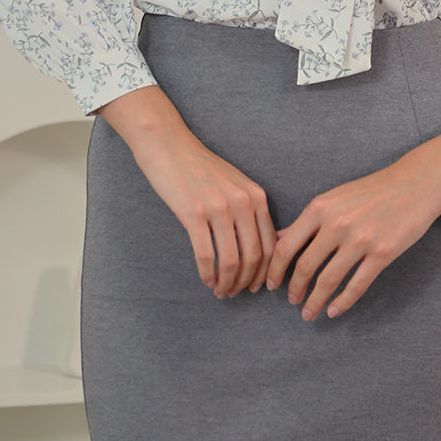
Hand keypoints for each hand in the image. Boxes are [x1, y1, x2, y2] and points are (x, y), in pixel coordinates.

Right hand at [98, 85, 276, 297]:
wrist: (170, 146)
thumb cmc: (202, 168)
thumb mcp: (236, 184)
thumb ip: (251, 210)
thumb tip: (262, 247)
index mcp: (256, 196)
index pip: (271, 245)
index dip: (265, 272)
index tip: (257, 286)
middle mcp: (243, 202)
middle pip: (254, 257)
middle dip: (247, 282)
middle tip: (236, 293)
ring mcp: (219, 208)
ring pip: (232, 261)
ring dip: (227, 283)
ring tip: (221, 291)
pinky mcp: (194, 214)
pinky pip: (206, 255)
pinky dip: (208, 274)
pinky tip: (206, 281)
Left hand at [266, 133, 440, 320]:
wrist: (414, 183)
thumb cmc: (372, 190)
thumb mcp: (335, 197)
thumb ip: (307, 220)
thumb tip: (280, 237)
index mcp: (320, 207)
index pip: (287, 245)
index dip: (275, 269)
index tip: (270, 284)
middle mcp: (337, 224)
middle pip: (305, 266)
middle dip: (294, 289)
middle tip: (291, 301)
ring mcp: (360, 240)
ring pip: (328, 280)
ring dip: (315, 301)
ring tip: (309, 313)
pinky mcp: (382, 254)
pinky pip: (357, 285)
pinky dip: (342, 302)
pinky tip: (334, 310)